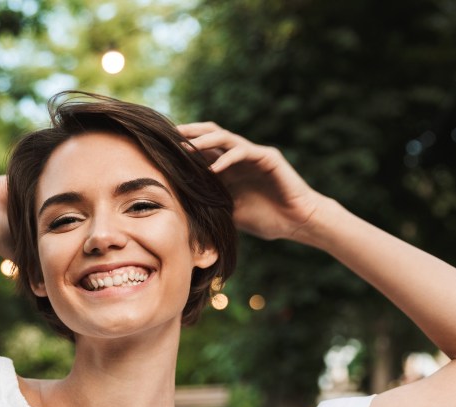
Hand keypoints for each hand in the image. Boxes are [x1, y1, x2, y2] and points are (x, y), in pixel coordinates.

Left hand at [178, 122, 324, 241]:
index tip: (158, 149)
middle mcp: (239, 156)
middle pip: (210, 135)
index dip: (182, 148)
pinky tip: (214, 169)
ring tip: (185, 147)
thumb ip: (210, 205)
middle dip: (189, 133)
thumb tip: (179, 213)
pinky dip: (228, 159)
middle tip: (167, 136)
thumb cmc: (266, 220)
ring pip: (225, 138)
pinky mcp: (268, 157)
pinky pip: (244, 152)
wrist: (297, 222)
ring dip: (204, 141)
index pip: (201, 151)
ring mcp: (253, 154)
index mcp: (228, 167)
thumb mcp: (229, 213)